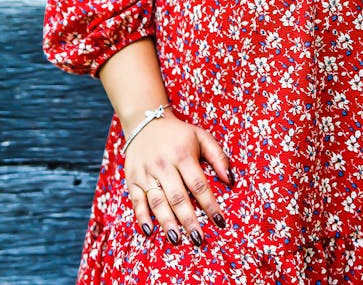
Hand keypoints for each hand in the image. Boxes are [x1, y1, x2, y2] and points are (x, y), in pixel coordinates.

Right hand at [124, 109, 233, 247]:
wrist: (145, 122)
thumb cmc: (178, 134)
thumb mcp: (201, 136)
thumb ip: (218, 156)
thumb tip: (230, 180)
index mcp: (182, 154)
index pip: (199, 184)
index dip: (210, 204)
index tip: (220, 222)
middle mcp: (163, 165)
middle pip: (178, 197)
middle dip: (189, 220)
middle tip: (199, 239)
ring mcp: (146, 173)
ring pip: (157, 201)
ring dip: (167, 222)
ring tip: (177, 239)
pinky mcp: (132, 179)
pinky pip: (136, 201)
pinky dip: (142, 217)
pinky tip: (150, 231)